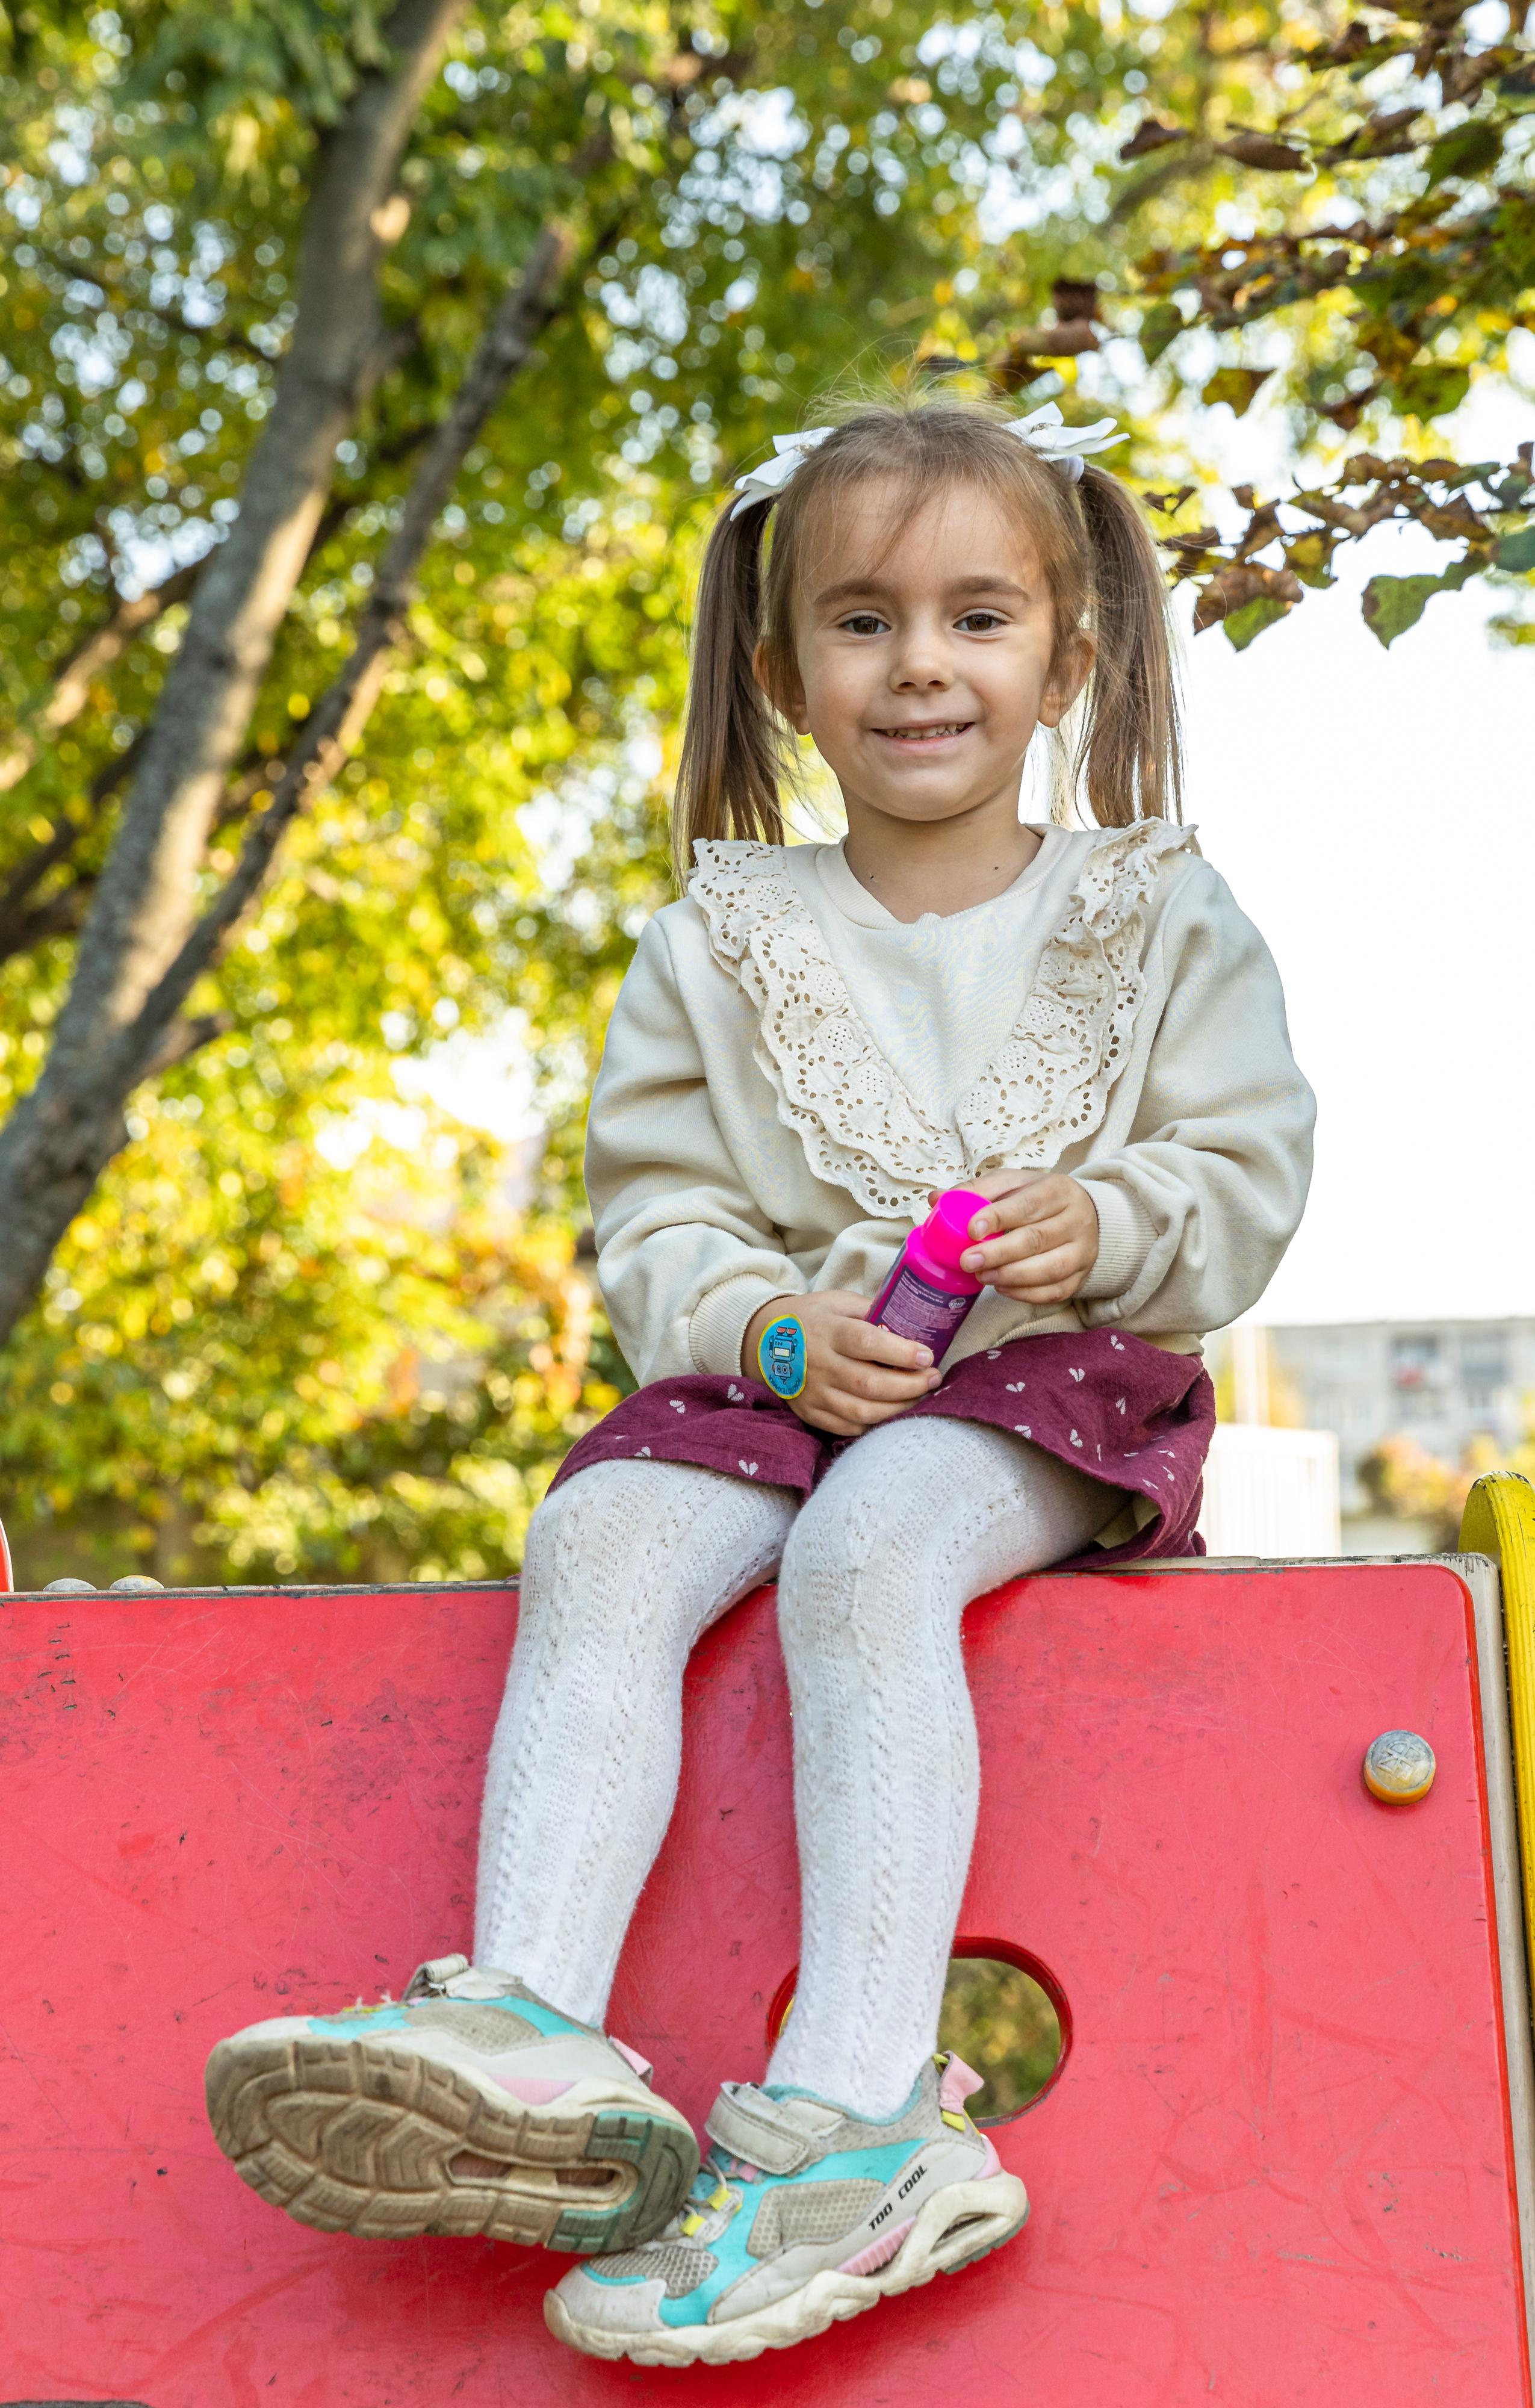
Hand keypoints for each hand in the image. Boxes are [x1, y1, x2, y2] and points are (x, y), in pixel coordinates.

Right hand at [743, 1290, 940, 1438]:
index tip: (927, 1355)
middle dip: (909, 1385)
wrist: (764, 1342)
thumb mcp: (837, 1302)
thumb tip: (912, 1320)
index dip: (900, 1353)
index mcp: (827, 1331)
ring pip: (862, 1411)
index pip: (866, 1343)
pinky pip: (848, 1427)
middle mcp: (819, 1364)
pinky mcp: (810, 1413)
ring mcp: (813, 1393)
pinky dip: (875, 1422)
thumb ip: (871, 1310)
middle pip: (869, 1384)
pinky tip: (892, 1410)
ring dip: (898, 1407)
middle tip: (933, 1378)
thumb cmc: (810, 1318)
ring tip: (919, 1396)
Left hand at [945, 1169, 1098, 1304]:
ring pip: (1049, 1269)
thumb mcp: (1013, 1184)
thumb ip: (977, 1190)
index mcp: (1059, 1190)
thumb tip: (936, 1199)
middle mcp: (1077, 1221)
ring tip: (981, 1276)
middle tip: (967, 1261)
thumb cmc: (1039, 1199)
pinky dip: (1025, 1293)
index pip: (1029, 1205)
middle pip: (1037, 1239)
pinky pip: (1054, 1292)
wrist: (1085, 1215)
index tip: (972, 1229)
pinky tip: (1001, 1287)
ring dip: (1011, 1276)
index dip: (1000, 1217)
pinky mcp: (1080, 1277)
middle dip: (999, 1253)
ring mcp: (1082, 1252)